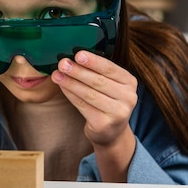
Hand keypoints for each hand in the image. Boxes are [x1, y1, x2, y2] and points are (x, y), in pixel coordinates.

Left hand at [51, 50, 137, 180]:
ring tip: (57, 75)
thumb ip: (97, 72)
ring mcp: (118, 112)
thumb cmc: (106, 102)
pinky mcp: (104, 124)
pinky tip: (62, 87)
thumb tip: (73, 58)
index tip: (77, 54)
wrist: (111, 132)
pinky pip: (83, 106)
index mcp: (130, 82)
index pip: (110, 68)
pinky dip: (71, 95)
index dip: (93, 61)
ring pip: (89, 94)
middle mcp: (128, 97)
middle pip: (98, 81)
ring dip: (71, 83)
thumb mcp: (110, 86)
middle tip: (62, 64)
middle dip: (78, 71)